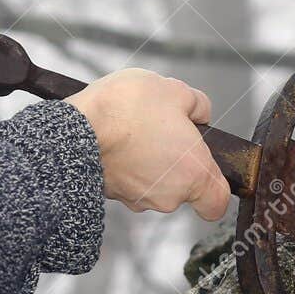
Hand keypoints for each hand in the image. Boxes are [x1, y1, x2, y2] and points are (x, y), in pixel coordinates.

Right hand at [67, 69, 230, 220]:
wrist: (78, 127)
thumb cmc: (129, 109)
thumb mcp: (174, 90)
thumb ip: (197, 105)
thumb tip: (200, 114)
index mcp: (194, 174)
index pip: (216, 203)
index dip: (214, 187)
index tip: (205, 168)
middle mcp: (168, 195)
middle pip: (182, 187)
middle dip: (174, 161)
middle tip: (162, 130)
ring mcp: (137, 198)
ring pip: (153, 184)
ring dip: (147, 162)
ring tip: (134, 130)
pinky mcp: (111, 196)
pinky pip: (127, 181)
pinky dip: (125, 165)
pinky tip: (116, 139)